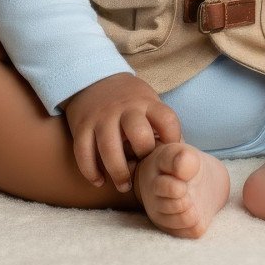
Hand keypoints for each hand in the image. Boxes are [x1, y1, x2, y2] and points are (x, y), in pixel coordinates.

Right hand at [62, 72, 181, 192]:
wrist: (92, 78)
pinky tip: (99, 181)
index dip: (173, 140)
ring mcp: (101, 117)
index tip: (168, 153)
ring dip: (118, 173)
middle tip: (141, 166)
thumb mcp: (148, 102)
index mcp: (146, 102)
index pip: (167, 120)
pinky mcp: (81, 126)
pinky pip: (84, 153)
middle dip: (143, 155)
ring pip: (109, 149)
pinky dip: (91, 172)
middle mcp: (124, 108)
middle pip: (139, 135)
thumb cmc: (129, 100)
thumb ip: (161, 125)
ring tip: (124, 185)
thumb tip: (182, 154)